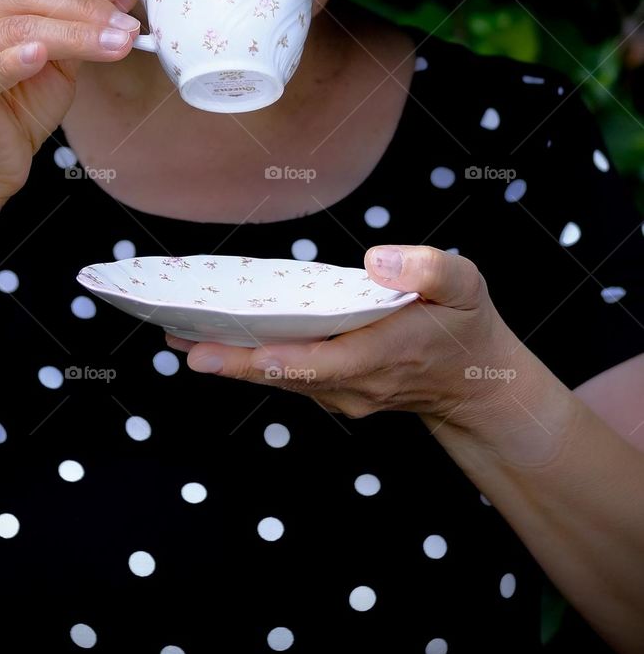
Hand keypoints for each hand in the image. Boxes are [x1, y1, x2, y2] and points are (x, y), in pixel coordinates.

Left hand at [165, 245, 521, 430]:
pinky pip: (287, 374)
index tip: (227, 352)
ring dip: (232, 360)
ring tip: (177, 336)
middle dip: (231, 361)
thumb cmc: (467, 326)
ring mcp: (342, 393)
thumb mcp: (466, 287)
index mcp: (383, 356)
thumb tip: (375, 261)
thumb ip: (428, 270)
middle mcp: (355, 384)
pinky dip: (252, 359)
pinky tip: (217, 339)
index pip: (319, 363)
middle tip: (177, 343)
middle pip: (285, 374)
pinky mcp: (333, 388)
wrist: (476, 385)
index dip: (273, 359)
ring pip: (280, 378)